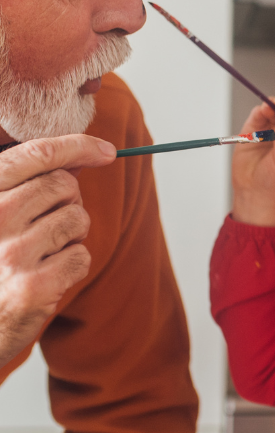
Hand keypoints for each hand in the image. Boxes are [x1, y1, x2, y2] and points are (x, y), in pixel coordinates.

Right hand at [0, 135, 116, 363]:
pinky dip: (72, 265)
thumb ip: (27, 183)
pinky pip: (81, 256)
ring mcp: (11, 253)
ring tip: (39, 254)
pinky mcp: (33, 286)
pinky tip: (44, 276)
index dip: (77, 146)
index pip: (35, 155)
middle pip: (64, 186)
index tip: (106, 150)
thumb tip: (80, 157)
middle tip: (44, 226)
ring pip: (78, 219)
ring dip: (70, 236)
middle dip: (67, 203)